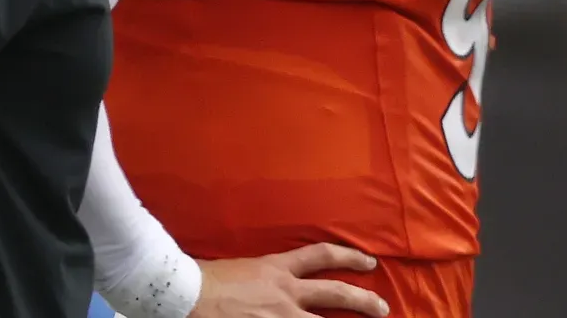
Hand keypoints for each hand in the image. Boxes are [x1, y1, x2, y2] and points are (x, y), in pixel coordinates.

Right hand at [189, 244, 387, 317]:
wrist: (184, 292)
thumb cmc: (203, 278)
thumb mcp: (241, 268)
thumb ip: (261, 275)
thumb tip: (266, 282)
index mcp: (276, 268)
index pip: (320, 256)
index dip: (348, 257)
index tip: (367, 262)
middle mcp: (285, 292)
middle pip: (335, 294)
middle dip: (363, 300)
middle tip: (382, 307)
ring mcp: (279, 316)